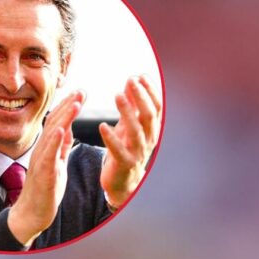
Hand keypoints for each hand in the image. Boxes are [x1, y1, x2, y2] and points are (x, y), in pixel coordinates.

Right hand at [6, 90, 84, 246]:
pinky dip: (55, 142)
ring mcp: (42, 162)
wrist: (31, 214)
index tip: (81, 92)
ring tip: (76, 103)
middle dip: (69, 105)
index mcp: (48, 148)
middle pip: (56, 123)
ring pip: (53, 135)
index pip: (59, 122)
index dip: (69, 106)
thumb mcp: (57, 163)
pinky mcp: (43, 175)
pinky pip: (48, 156)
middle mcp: (43, 151)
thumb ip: (61, 146)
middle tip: (82, 90)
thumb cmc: (45, 190)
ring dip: (65, 118)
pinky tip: (62, 130)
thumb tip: (68, 128)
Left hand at [99, 75, 161, 208]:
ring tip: (118, 96)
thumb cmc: (126, 149)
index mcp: (151, 129)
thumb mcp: (129, 124)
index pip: (156, 107)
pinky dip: (111, 138)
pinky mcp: (124, 163)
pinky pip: (119, 150)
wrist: (122, 181)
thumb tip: (132, 80)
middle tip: (131, 81)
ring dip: (127, 112)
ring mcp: (138, 152)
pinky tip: (102, 126)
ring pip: (136, 131)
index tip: (140, 76)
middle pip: (148, 116)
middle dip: (141, 97)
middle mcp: (148, 140)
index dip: (150, 91)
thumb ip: (132, 104)